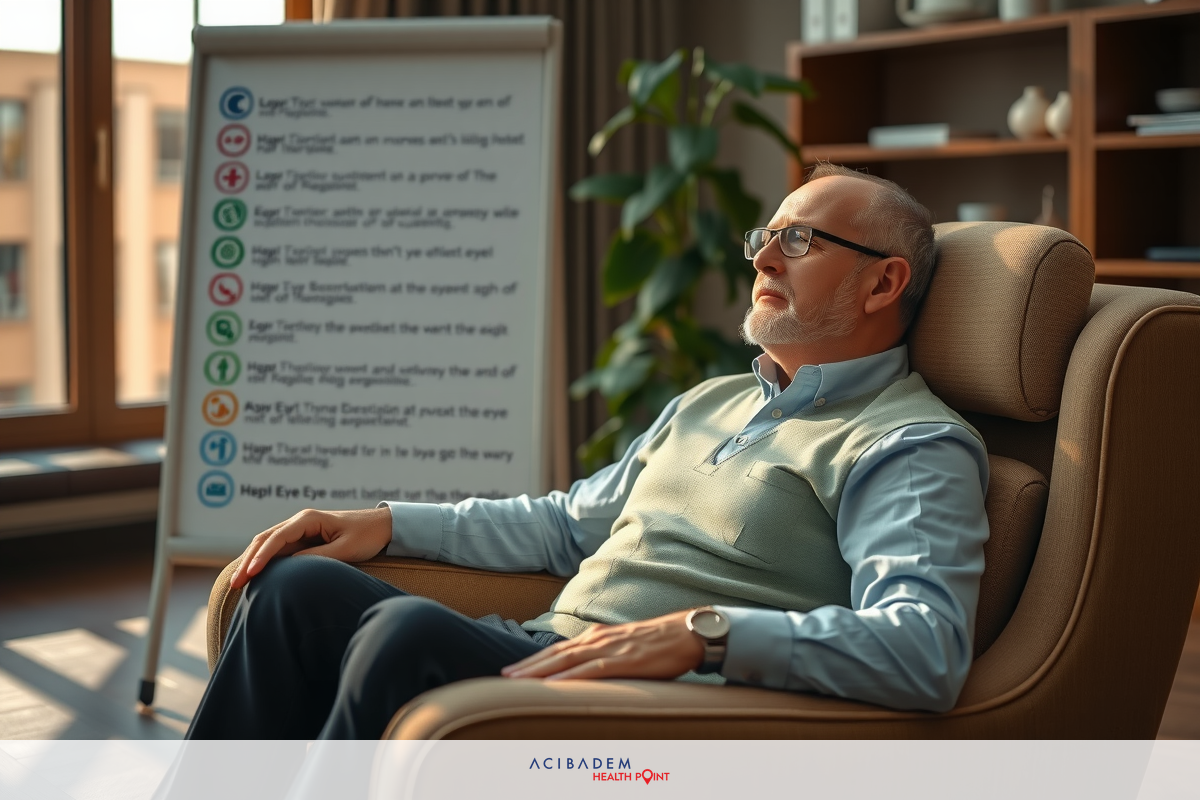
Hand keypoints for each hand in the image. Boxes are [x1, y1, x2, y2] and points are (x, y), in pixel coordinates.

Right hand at [228, 507, 392, 589]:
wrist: (382, 526)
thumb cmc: (366, 536)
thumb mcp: (345, 549)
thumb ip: (318, 557)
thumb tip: (291, 566)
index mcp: (308, 519)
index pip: (277, 538)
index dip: (262, 557)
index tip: (251, 574)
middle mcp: (300, 521)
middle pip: (265, 540)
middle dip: (249, 561)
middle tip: (235, 583)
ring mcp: (300, 529)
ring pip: (268, 544)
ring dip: (252, 561)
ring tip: (238, 582)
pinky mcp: (303, 539)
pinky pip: (278, 549)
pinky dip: (264, 561)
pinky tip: (254, 575)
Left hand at [501, 610, 703, 680]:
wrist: (685, 632)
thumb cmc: (657, 642)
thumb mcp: (624, 646)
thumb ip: (604, 656)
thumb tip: (588, 671)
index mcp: (597, 637)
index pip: (558, 651)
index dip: (534, 661)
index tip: (513, 670)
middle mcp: (597, 639)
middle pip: (555, 655)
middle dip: (528, 666)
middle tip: (503, 676)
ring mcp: (609, 649)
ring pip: (567, 661)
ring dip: (540, 671)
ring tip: (518, 680)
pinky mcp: (623, 660)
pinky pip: (592, 670)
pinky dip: (571, 677)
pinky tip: (555, 685)